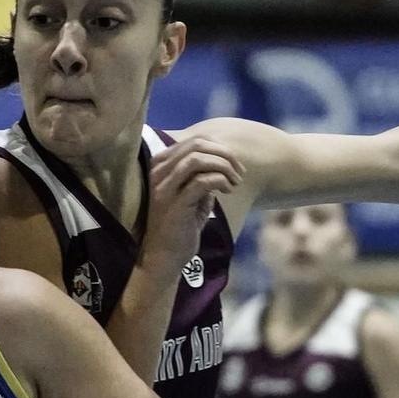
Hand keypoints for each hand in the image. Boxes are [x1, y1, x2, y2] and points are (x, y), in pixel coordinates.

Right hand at [142, 137, 244, 269]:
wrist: (164, 256)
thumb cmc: (180, 226)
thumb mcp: (190, 194)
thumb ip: (201, 176)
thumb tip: (222, 163)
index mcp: (160, 165)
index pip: (193, 141)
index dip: (219, 148)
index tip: (234, 165)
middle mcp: (158, 172)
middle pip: (196, 145)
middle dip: (225, 155)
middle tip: (239, 173)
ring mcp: (164, 187)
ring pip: (198, 159)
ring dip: (223, 167)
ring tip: (235, 182)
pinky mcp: (176, 204)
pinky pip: (202, 181)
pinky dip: (220, 181)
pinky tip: (228, 191)